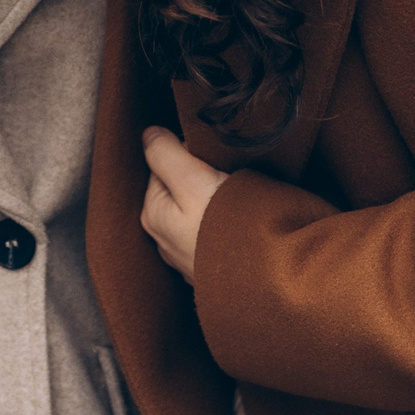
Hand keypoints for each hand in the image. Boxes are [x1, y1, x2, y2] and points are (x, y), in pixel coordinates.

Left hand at [140, 126, 228, 280]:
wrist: (266, 281)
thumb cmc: (226, 231)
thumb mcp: (191, 180)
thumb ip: (165, 153)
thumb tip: (148, 133)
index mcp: (153, 215)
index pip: (162, 165)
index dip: (188, 152)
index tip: (212, 158)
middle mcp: (165, 239)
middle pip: (179, 187)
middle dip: (200, 177)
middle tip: (227, 177)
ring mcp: (190, 257)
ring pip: (199, 211)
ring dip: (216, 200)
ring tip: (239, 201)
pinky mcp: (215, 267)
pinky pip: (216, 233)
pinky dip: (226, 224)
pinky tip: (243, 224)